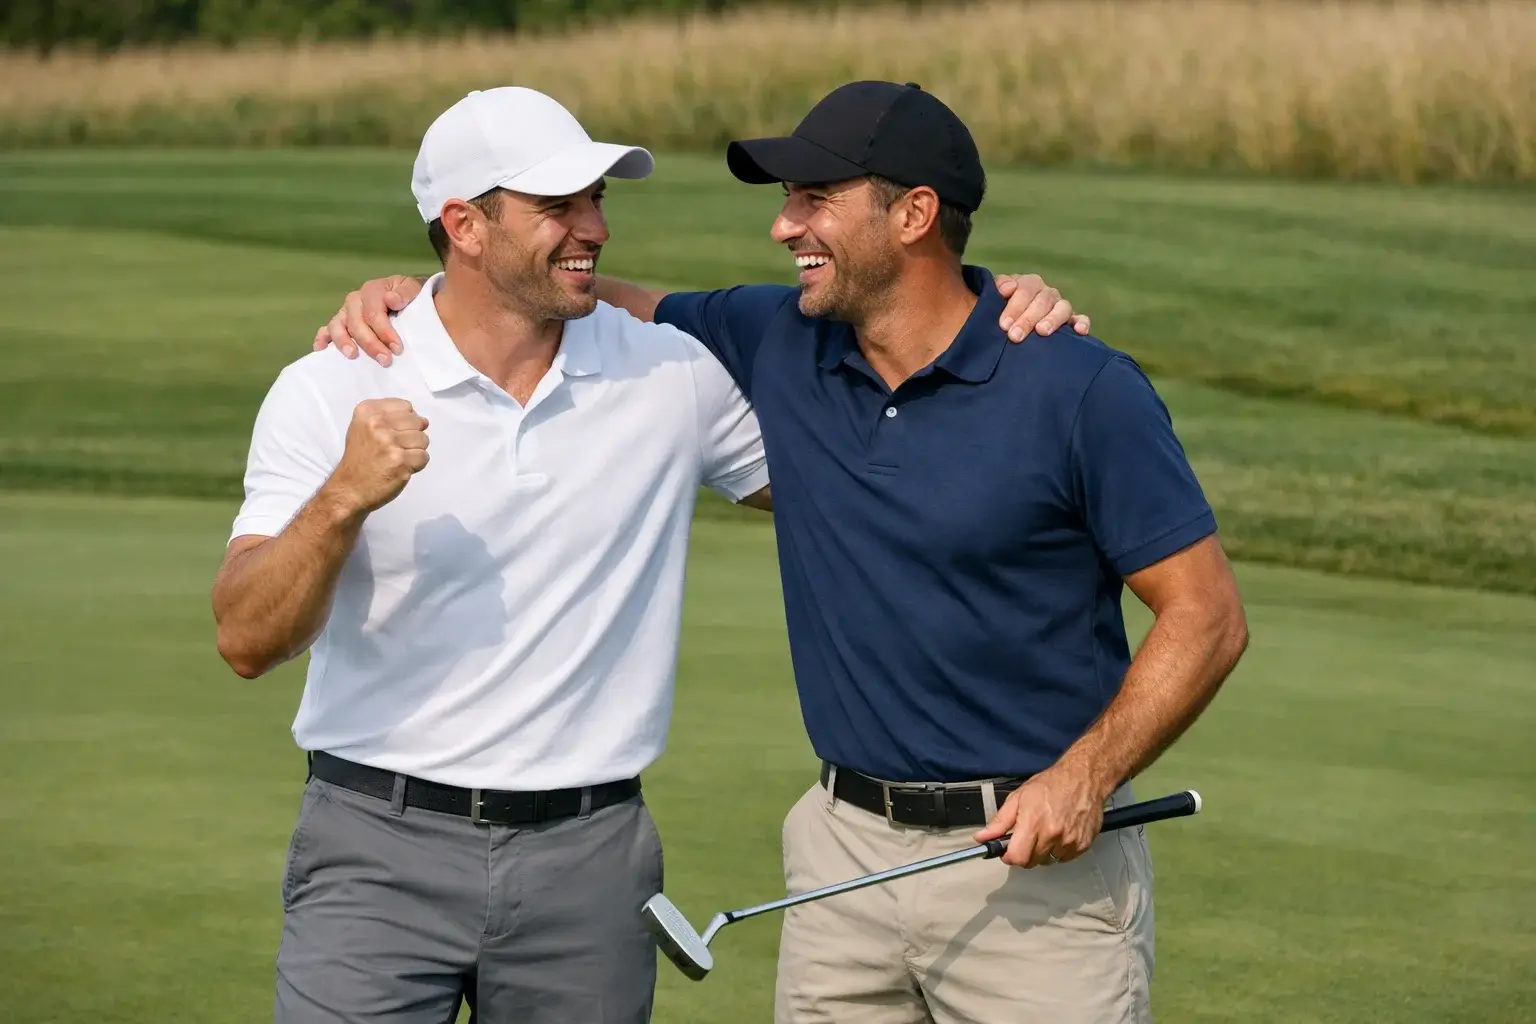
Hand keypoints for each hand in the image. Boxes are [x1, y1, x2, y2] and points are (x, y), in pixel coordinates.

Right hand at [314, 275, 425, 365]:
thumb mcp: (413, 288)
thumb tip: (391, 300)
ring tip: (353, 356)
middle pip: (356, 323)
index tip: (397, 349)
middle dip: (370, 344)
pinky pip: (326, 329)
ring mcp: (345, 312)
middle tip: (385, 360)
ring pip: (337, 326)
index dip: (385, 332)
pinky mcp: (339, 322)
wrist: (406, 296)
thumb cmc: (409, 296)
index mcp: (372, 290)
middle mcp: (355, 300)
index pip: (374, 313)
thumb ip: (405, 293)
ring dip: (343, 342)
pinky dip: (322, 339)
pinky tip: (321, 350)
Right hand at [328, 399, 430, 512]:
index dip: (406, 421)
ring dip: (415, 451)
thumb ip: (388, 417)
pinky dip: (416, 465)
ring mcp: (389, 442)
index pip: (406, 406)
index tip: (393, 433)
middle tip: (395, 449)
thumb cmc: (359, 459)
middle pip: (417, 421)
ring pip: (423, 439)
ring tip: (397, 459)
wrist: (349, 489)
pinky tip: (401, 468)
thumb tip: (423, 420)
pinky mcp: (400, 460)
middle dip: (412, 436)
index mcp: (367, 412)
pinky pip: (424, 457)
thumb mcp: (363, 427)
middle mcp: (377, 424)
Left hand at [973, 761, 1105, 867]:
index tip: (1008, 851)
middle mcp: (1053, 835)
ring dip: (1044, 852)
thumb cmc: (1050, 784)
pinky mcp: (1083, 845)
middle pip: (1032, 862)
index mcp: (1034, 823)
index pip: (1017, 858)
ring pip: (1049, 861)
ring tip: (1046, 832)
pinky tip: (1060, 834)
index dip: (1009, 857)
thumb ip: (1000, 821)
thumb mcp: (1018, 797)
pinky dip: (1060, 851)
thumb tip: (982, 838)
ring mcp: (1070, 842)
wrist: (1083, 778)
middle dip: (1025, 854)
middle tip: (1027, 837)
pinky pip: (1065, 858)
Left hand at [994, 274, 1090, 342]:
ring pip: (1063, 307)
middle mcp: (1047, 293)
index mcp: (1029, 284)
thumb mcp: (994, 298)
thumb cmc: (1001, 311)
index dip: (1015, 306)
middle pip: (1042, 300)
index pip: (1025, 288)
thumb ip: (996, 288)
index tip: (1003, 325)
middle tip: (1014, 336)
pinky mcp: (1072, 321)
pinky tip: (1080, 331)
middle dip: (1027, 318)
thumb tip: (1008, 288)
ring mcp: (1061, 307)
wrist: (1010, 324)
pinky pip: (1081, 319)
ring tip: (1042, 331)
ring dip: (1052, 319)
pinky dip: (1082, 323)